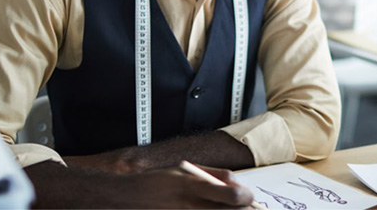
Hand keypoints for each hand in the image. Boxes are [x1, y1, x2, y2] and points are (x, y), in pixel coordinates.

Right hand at [25, 160, 253, 208]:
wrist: (124, 199)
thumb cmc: (155, 183)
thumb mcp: (184, 171)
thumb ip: (213, 176)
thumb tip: (239, 183)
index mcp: (191, 185)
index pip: (232, 196)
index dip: (248, 199)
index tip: (252, 199)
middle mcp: (187, 205)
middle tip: (252, 209)